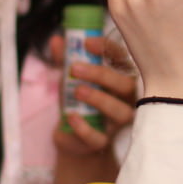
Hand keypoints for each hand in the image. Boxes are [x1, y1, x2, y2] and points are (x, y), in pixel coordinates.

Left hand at [48, 33, 136, 155]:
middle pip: (126, 85)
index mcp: (119, 79)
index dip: (108, 49)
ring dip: (99, 99)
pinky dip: (85, 128)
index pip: (122, 59)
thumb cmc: (78, 102)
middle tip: (75, 68)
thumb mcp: (70, 79)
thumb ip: (64, 60)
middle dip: (102, 74)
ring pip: (121, 112)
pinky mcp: (102, 142)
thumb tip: (56, 40)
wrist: (71, 137)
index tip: (87, 43)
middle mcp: (124, 100)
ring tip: (77, 91)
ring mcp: (116, 123)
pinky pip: (100, 137)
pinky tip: (71, 117)